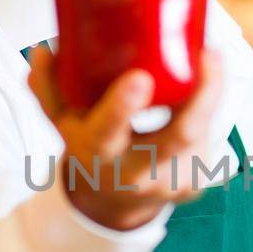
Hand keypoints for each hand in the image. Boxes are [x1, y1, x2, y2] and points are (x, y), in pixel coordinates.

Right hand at [28, 47, 223, 231]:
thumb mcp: (60, 121)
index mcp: (100, 154)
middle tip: (208, 54)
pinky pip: (208, 138)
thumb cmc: (89, 146)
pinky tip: (206, 86)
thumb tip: (44, 50)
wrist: (112, 201)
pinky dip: (208, 108)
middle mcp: (138, 173)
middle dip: (202, 95)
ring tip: (208, 58)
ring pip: (202, 132)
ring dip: (209, 92)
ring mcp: (171, 181)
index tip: (141, 77)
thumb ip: (47, 86)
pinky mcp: (195, 181)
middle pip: (180, 135)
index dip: (122, 106)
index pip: (108, 133)